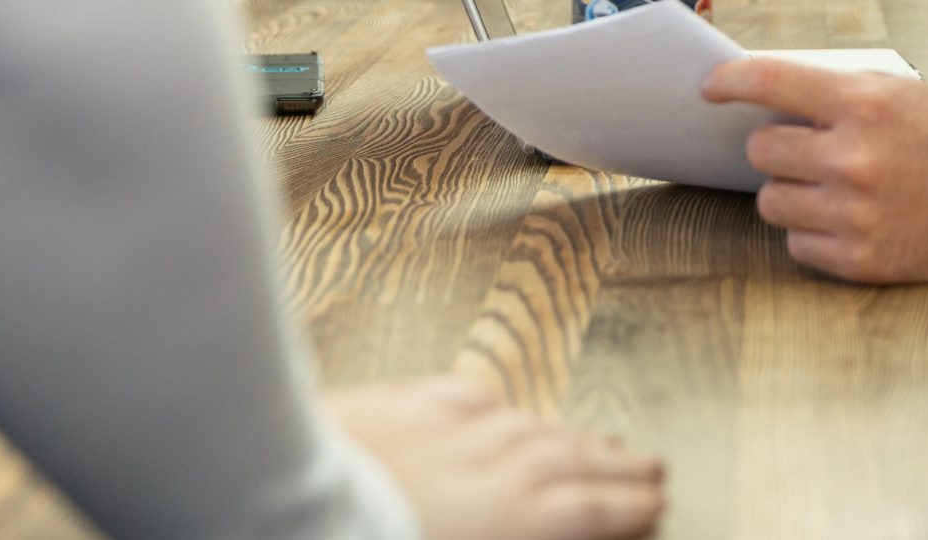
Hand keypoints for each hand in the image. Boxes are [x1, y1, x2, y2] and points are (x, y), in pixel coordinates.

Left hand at [327, 375, 663, 539]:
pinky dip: (488, 407)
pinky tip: (496, 408)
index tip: (656, 500)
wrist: (271, 499)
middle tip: (648, 464)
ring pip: (523, 427)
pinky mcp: (391, 409)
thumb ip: (513, 533)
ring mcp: (441, 431)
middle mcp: (489, 467)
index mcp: (510, 519)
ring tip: (593, 440)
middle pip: (568, 462)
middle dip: (613, 464)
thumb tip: (554, 527)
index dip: (627, 506)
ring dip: (565, 435)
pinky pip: (457, 401)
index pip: (588, 511)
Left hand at [701, 60, 927, 282]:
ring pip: (770, 202)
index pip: (770, 82)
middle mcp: (855, 157)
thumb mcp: (894, 92)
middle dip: (776, 148)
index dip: (729, 81)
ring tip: (828, 186)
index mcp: (863, 104)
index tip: (708, 87)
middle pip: (761, 151)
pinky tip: (845, 218)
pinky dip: (811, 232)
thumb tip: (754, 103)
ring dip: (790, 193)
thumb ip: (830, 93)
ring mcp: (855, 213)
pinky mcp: (860, 259)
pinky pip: (796, 244)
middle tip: (804, 149)